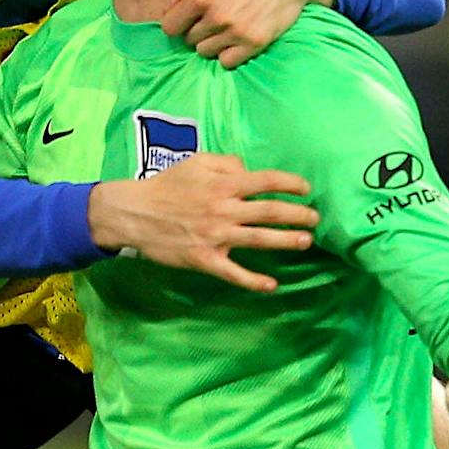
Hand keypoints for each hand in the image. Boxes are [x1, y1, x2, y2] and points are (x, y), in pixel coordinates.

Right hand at [88, 153, 318, 293]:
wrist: (133, 214)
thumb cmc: (166, 186)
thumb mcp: (195, 162)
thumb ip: (226, 162)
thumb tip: (248, 170)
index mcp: (223, 184)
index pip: (266, 181)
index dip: (291, 184)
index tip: (306, 189)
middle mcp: (224, 209)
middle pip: (270, 211)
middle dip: (298, 215)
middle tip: (315, 219)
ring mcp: (216, 237)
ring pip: (259, 240)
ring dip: (286, 241)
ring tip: (306, 242)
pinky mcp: (205, 260)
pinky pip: (234, 273)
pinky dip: (254, 281)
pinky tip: (272, 285)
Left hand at [161, 0, 331, 68]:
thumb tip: (168, 8)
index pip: (170, 27)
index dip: (178, 22)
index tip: (189, 16)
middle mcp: (216, 16)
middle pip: (188, 41)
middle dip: (196, 29)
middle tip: (213, 16)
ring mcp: (235, 32)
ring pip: (205, 52)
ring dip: (211, 42)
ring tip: (225, 26)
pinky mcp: (253, 44)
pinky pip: (226, 62)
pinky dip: (228, 53)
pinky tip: (236, 38)